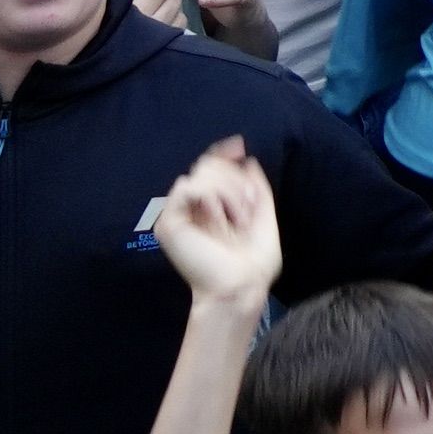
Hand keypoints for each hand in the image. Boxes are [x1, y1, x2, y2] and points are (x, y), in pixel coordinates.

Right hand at [152, 137, 283, 310]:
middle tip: (246, 209)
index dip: (221, 153)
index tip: (238, 147)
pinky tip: (221, 216)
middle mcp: (192, 209)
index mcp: (211, 208)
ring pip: (201, 171)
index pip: (208, 168)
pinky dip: (212, 195)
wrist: (242, 286)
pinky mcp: (169, 222)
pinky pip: (188, 185)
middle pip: (208, 165)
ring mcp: (178, 215)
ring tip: (237, 218)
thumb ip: (255, 187)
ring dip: (229, 190)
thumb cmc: (253, 263)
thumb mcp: (263, 217)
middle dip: (235, 180)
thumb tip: (247, 160)